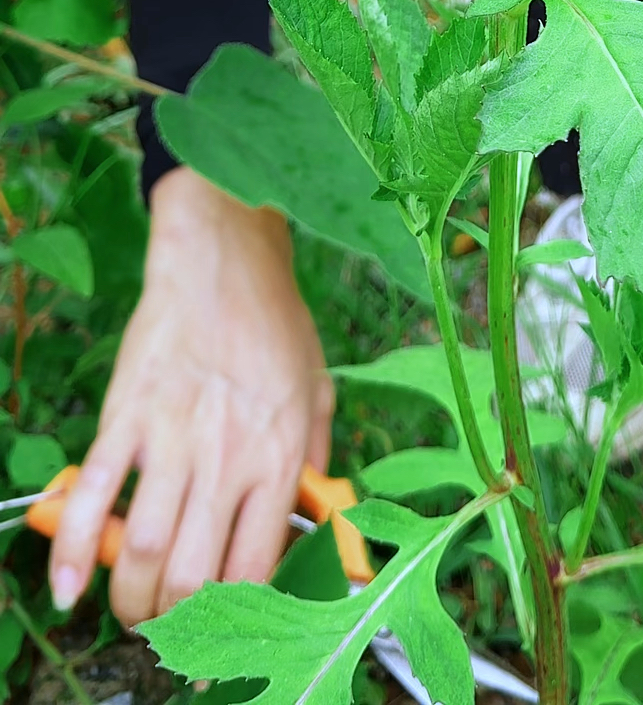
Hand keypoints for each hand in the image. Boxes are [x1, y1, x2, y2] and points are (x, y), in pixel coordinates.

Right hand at [50, 166, 333, 627]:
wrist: (222, 254)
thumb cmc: (274, 320)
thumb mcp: (317, 389)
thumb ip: (317, 463)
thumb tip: (318, 527)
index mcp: (280, 455)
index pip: (256, 568)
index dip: (236, 622)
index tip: (224, 643)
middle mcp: (227, 455)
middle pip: (192, 574)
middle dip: (176, 624)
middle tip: (169, 631)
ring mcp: (173, 435)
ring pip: (141, 549)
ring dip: (130, 599)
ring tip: (131, 610)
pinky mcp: (127, 413)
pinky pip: (95, 493)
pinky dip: (73, 548)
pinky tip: (69, 587)